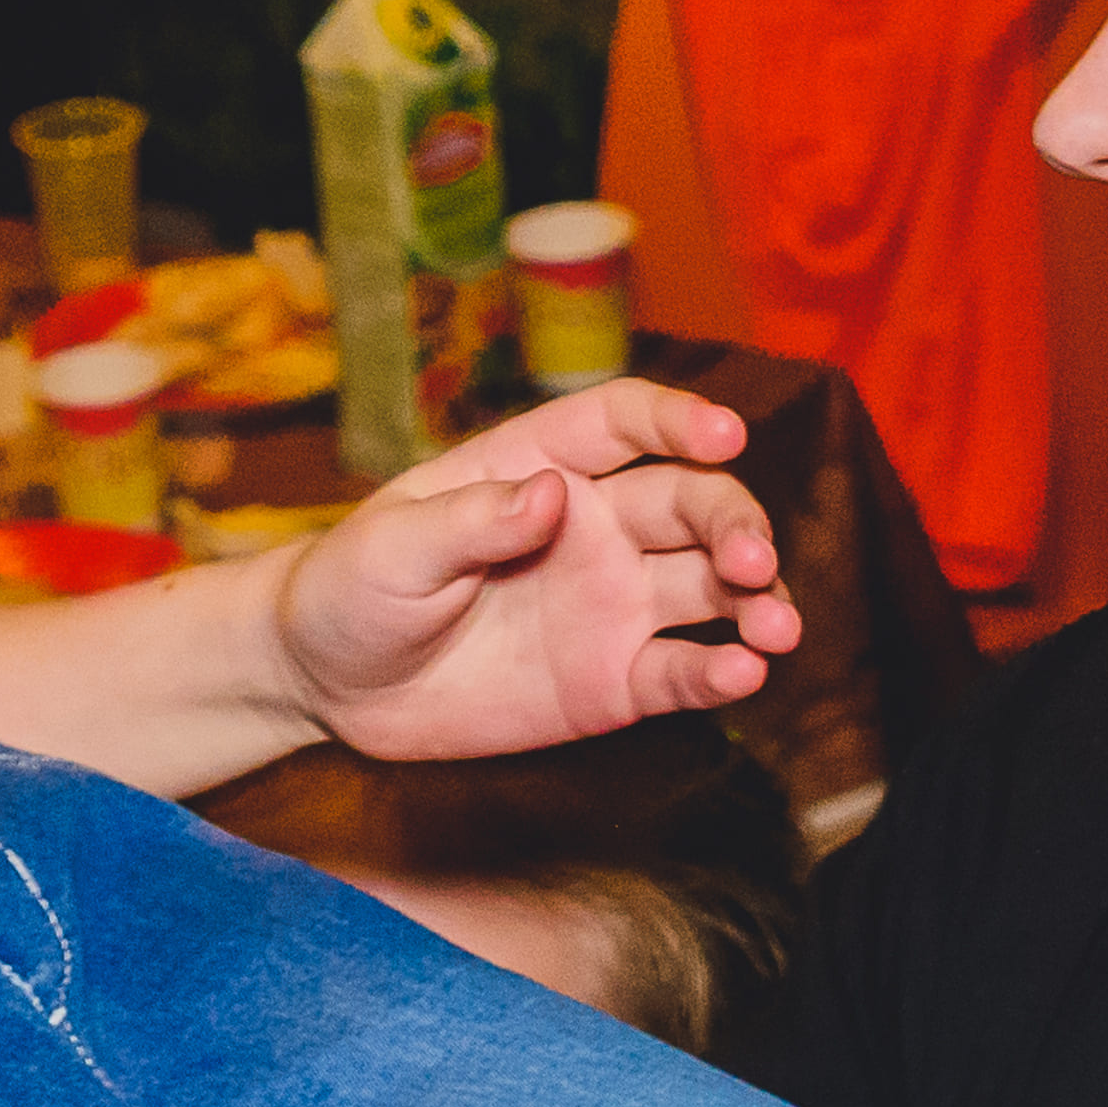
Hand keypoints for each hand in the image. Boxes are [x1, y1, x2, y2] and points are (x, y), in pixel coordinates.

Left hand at [271, 375, 798, 763]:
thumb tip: (549, 494)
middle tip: (752, 560)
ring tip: (777, 627)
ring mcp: (610, 605)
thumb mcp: (390, 548)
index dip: (680, 421)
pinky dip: (721, 673)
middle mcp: (595, 528)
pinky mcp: (612, 681)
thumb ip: (469, 521)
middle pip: (691, 504)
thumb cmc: (351, 590)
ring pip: (711, 586)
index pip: (626, 423)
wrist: (330, 685)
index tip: (724, 435)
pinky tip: (743, 674)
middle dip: (736, 523)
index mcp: (539, 467)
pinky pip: (681, 671)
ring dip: (757, 597)